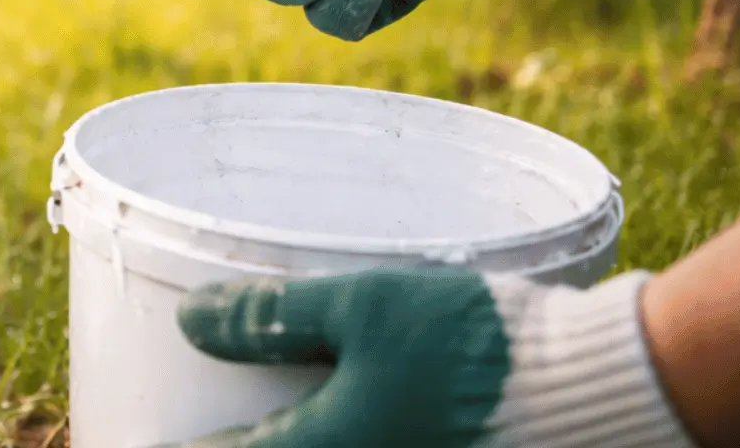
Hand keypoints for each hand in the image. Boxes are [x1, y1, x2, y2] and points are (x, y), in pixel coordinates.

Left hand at [159, 269, 690, 447]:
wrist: (609, 387)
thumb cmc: (481, 346)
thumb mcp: (367, 306)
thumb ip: (274, 316)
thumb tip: (191, 322)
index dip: (168, 445)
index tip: (131, 429)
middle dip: (227, 438)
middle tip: (188, 415)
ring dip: (277, 434)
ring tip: (250, 411)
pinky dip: (327, 430)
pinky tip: (328, 398)